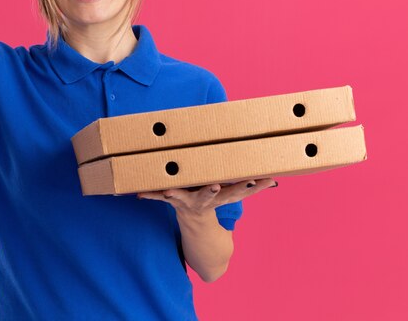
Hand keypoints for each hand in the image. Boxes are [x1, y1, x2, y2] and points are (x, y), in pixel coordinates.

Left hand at [136, 178, 277, 217]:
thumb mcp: (231, 196)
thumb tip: (274, 180)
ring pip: (180, 197)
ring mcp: (187, 202)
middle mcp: (205, 201)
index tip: (261, 181)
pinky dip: (148, 195)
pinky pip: (158, 198)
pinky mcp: (172, 201)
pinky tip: (137, 194)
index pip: (238, 192)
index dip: (248, 187)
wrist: (198, 231)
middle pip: (210, 196)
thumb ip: (250, 188)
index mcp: (221, 197)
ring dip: (174, 194)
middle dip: (210, 190)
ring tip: (168, 191)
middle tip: (214, 185)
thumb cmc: (214, 201)